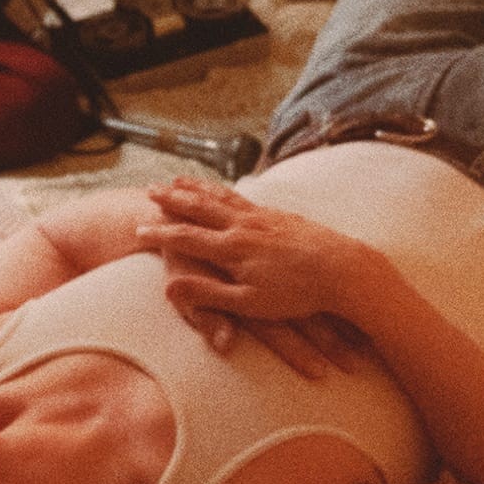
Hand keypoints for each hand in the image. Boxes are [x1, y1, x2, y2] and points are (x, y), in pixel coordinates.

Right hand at [140, 181, 366, 378]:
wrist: (345, 269)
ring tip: (178, 180)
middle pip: (200, 208)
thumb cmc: (298, 293)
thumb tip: (170, 289)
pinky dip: (224, 190)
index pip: (186, 236)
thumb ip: (209, 296)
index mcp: (232, 249)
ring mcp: (263, 218)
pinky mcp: (280, 216)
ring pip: (221, 198)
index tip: (137, 227)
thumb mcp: (249, 303)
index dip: (160, 232)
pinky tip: (223, 190)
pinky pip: (243, 198)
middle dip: (173, 199)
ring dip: (196, 188)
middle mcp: (244, 227)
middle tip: (150, 190)